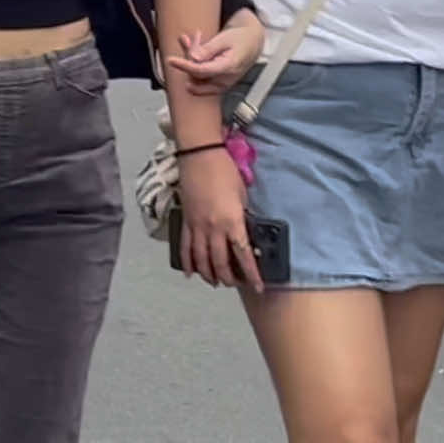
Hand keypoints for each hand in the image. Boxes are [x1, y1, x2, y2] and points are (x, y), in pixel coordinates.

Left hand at [167, 12, 264, 95]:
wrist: (253, 42)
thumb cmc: (241, 38)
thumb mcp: (225, 38)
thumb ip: (208, 49)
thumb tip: (193, 59)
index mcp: (228, 67)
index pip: (200, 71)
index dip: (184, 66)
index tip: (170, 60)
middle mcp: (225, 79)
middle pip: (196, 74)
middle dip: (190, 55)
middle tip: (189, 38)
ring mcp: (222, 84)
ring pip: (197, 76)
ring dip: (191, 58)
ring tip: (194, 40)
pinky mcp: (219, 84)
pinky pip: (201, 77)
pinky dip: (195, 64)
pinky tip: (193, 49)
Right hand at [177, 146, 261, 292]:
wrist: (199, 155)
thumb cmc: (225, 170)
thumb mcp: (242, 195)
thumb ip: (242, 217)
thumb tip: (244, 233)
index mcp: (231, 221)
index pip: (243, 254)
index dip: (251, 274)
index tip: (257, 286)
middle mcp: (213, 228)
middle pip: (220, 262)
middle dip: (228, 277)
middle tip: (235, 284)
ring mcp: (197, 226)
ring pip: (201, 259)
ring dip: (208, 274)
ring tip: (215, 282)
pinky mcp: (186, 221)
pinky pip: (186, 247)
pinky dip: (188, 262)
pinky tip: (191, 273)